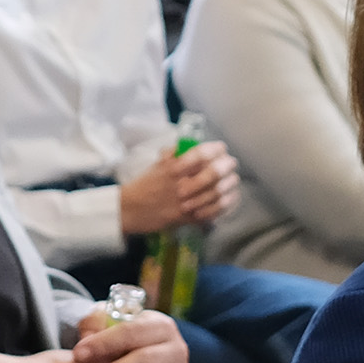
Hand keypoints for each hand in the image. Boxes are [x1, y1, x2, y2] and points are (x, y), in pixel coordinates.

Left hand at [77, 311, 197, 362]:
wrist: (138, 360)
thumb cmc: (117, 343)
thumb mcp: (107, 326)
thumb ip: (95, 325)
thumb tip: (88, 335)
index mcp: (160, 327)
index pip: (132, 332)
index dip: (104, 343)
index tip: (77, 355)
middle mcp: (176, 352)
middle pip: (147, 362)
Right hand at [115, 141, 238, 237]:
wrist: (131, 210)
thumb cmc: (146, 184)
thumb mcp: (158, 163)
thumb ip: (176, 153)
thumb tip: (194, 144)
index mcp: (174, 167)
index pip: (202, 154)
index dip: (216, 149)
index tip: (221, 148)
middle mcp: (182, 184)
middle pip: (215, 172)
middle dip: (227, 166)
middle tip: (231, 164)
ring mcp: (187, 203)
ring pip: (219, 192)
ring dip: (230, 184)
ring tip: (232, 180)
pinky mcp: (190, 218)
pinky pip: (216, 210)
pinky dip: (227, 203)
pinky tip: (231, 197)